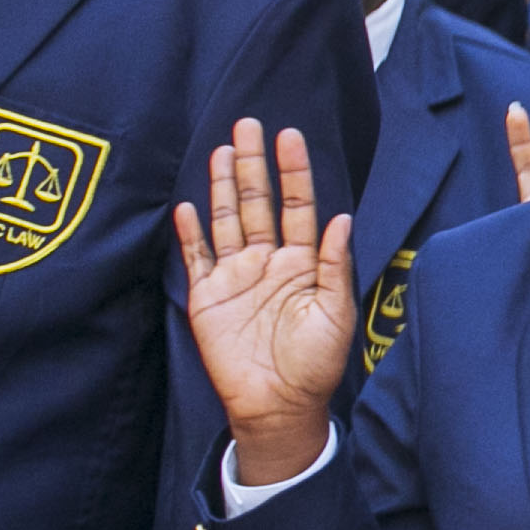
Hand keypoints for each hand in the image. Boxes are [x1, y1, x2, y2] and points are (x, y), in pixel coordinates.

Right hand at [174, 119, 355, 485]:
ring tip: (222, 150)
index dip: (294, 172)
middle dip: (254, 165)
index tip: (290, 136)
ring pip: (227, 221)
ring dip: (224, 186)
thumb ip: (335, 265)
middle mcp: (268, 262)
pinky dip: (190, 233)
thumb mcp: (336, 314)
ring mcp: (235, 277)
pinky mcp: (206, 298)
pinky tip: (187, 206)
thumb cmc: (316, 364)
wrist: (278, 405)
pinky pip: (196, 258)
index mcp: (303, 263)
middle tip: (248, 124)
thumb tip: (343, 218)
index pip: (298, 206)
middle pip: (258, 204)